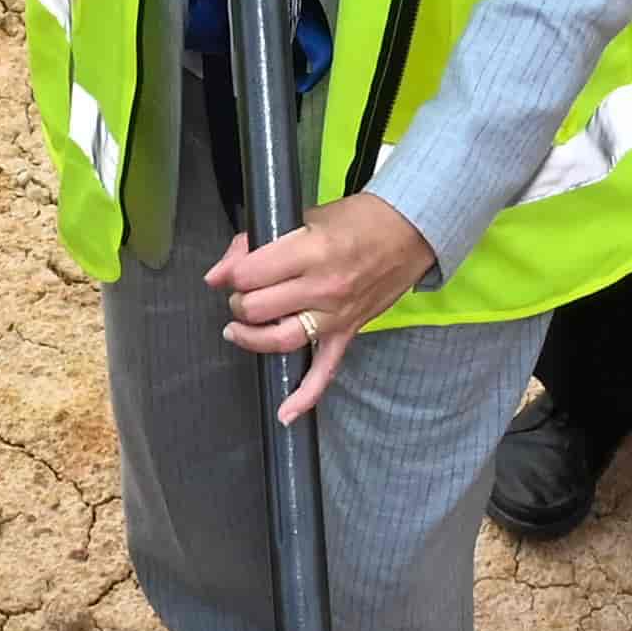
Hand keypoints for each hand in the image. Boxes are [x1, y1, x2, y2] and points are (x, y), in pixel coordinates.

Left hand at [208, 191, 435, 418]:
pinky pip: (325, 370)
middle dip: (239, 300)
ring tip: (238, 328)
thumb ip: (259, 242)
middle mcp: (322, 288)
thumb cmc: (361, 218)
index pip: (249, 274)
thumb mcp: (306, 217)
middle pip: (257, 308)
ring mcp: (336, 315)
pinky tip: (286, 412)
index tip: (228, 271)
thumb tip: (220, 271)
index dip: (230, 273)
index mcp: (311, 252)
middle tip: (242, 291)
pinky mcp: (348, 332)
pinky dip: (305, 395)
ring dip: (250, 336)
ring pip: (280, 339)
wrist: (411, 230)